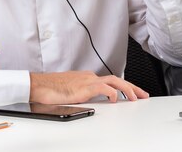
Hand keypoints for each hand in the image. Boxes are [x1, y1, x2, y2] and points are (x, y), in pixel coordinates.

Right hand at [29, 70, 149, 103]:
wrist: (38, 86)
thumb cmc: (50, 90)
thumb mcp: (70, 93)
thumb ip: (82, 95)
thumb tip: (90, 103)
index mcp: (87, 78)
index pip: (111, 81)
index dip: (124, 87)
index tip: (133, 94)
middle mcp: (89, 76)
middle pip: (117, 79)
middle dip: (132, 87)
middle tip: (143, 95)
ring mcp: (87, 80)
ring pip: (114, 81)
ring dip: (128, 89)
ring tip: (136, 98)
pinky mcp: (83, 86)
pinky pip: (103, 87)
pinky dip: (112, 92)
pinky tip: (116, 99)